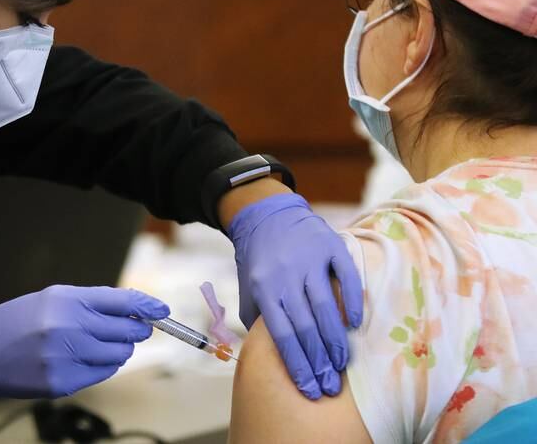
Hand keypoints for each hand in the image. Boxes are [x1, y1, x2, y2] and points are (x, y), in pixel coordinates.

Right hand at [0, 285, 168, 411]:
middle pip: (129, 329)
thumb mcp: (52, 299)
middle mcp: (69, 326)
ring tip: (100, 343)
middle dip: (137, 329)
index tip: (162, 309)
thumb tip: (132, 310)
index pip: (122, 301)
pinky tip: (86, 358)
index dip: (147, 305)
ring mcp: (67, 357)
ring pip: (121, 353)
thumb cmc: (17, 322)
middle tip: (134, 328)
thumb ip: (91, 303)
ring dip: (120, 348)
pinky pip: (104, 373)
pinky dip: (103, 365)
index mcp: (67, 300)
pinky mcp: (64, 382)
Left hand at [228, 193, 362, 399]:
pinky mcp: (330, 246)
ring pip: (325, 306)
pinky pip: (345, 276)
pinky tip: (356, 324)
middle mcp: (286, 276)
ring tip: (342, 365)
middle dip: (318, 361)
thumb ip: (257, 318)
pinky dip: (352, 300)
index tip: (309, 389)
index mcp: (264, 288)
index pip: (282, 335)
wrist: (269, 216)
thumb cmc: (259, 260)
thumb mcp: (249, 288)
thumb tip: (268, 354)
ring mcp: (309, 260)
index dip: (297, 364)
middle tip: (330, 386)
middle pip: (305, 326)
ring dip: (335, 340)